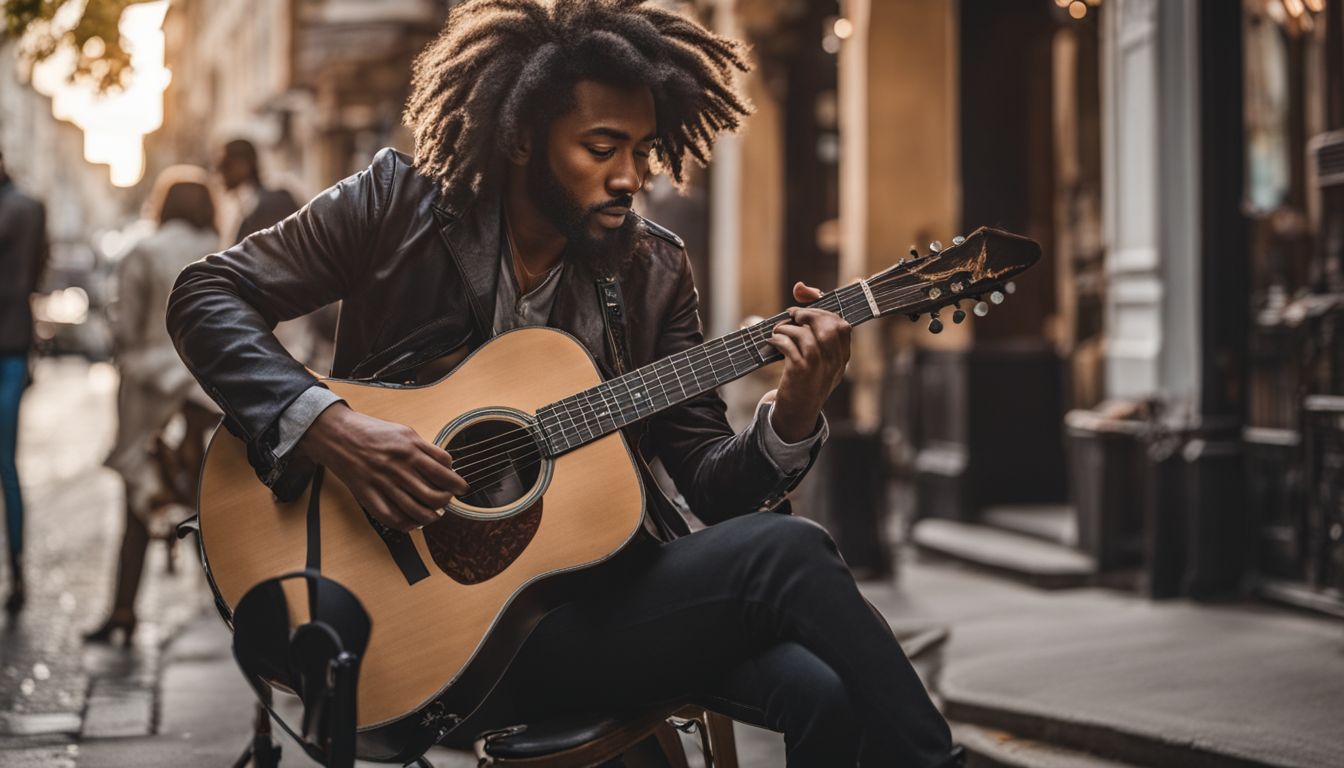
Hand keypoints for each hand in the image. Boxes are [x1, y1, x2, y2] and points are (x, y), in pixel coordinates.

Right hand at [299, 402, 468, 532]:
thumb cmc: (373, 432)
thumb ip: (426, 449)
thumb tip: (447, 467)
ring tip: (434, 513)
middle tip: (447, 501)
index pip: (443, 472)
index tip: (461, 488)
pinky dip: (408, 524)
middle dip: (446, 502)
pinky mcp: (368, 496)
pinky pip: (392, 518)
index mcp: (410, 449)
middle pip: (433, 495)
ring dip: (431, 516)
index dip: (457, 483)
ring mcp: (383, 483)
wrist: (338, 435)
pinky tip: (413, 521)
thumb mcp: (405, 432)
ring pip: (416, 510)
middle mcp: (398, 467)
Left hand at [765, 281, 850, 441]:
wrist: (797, 413)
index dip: (823, 307)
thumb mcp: (814, 353)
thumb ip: (809, 322)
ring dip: (789, 328)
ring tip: (779, 331)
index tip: (804, 300)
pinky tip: (773, 343)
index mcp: (842, 357)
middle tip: (791, 315)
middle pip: (830, 326)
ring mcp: (820, 368)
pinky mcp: (801, 373)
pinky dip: (779, 340)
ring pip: (809, 335)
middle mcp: (836, 362)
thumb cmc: (803, 378)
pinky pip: (791, 346)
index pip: (842, 324)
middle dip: (809, 314)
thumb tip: (800, 286)